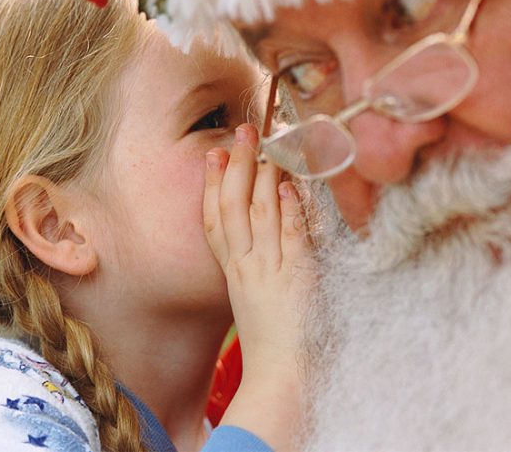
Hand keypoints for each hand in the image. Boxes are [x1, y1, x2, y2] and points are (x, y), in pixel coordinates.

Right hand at [204, 123, 313, 450]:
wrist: (279, 377)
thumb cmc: (271, 340)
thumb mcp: (253, 297)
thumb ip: (254, 265)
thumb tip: (264, 232)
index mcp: (234, 272)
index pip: (215, 220)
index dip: (213, 186)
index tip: (214, 156)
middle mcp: (246, 267)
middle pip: (233, 208)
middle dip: (236, 167)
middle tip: (241, 132)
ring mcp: (270, 272)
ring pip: (260, 215)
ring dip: (263, 177)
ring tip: (266, 145)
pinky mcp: (298, 279)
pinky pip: (292, 238)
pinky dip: (290, 210)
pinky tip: (291, 186)